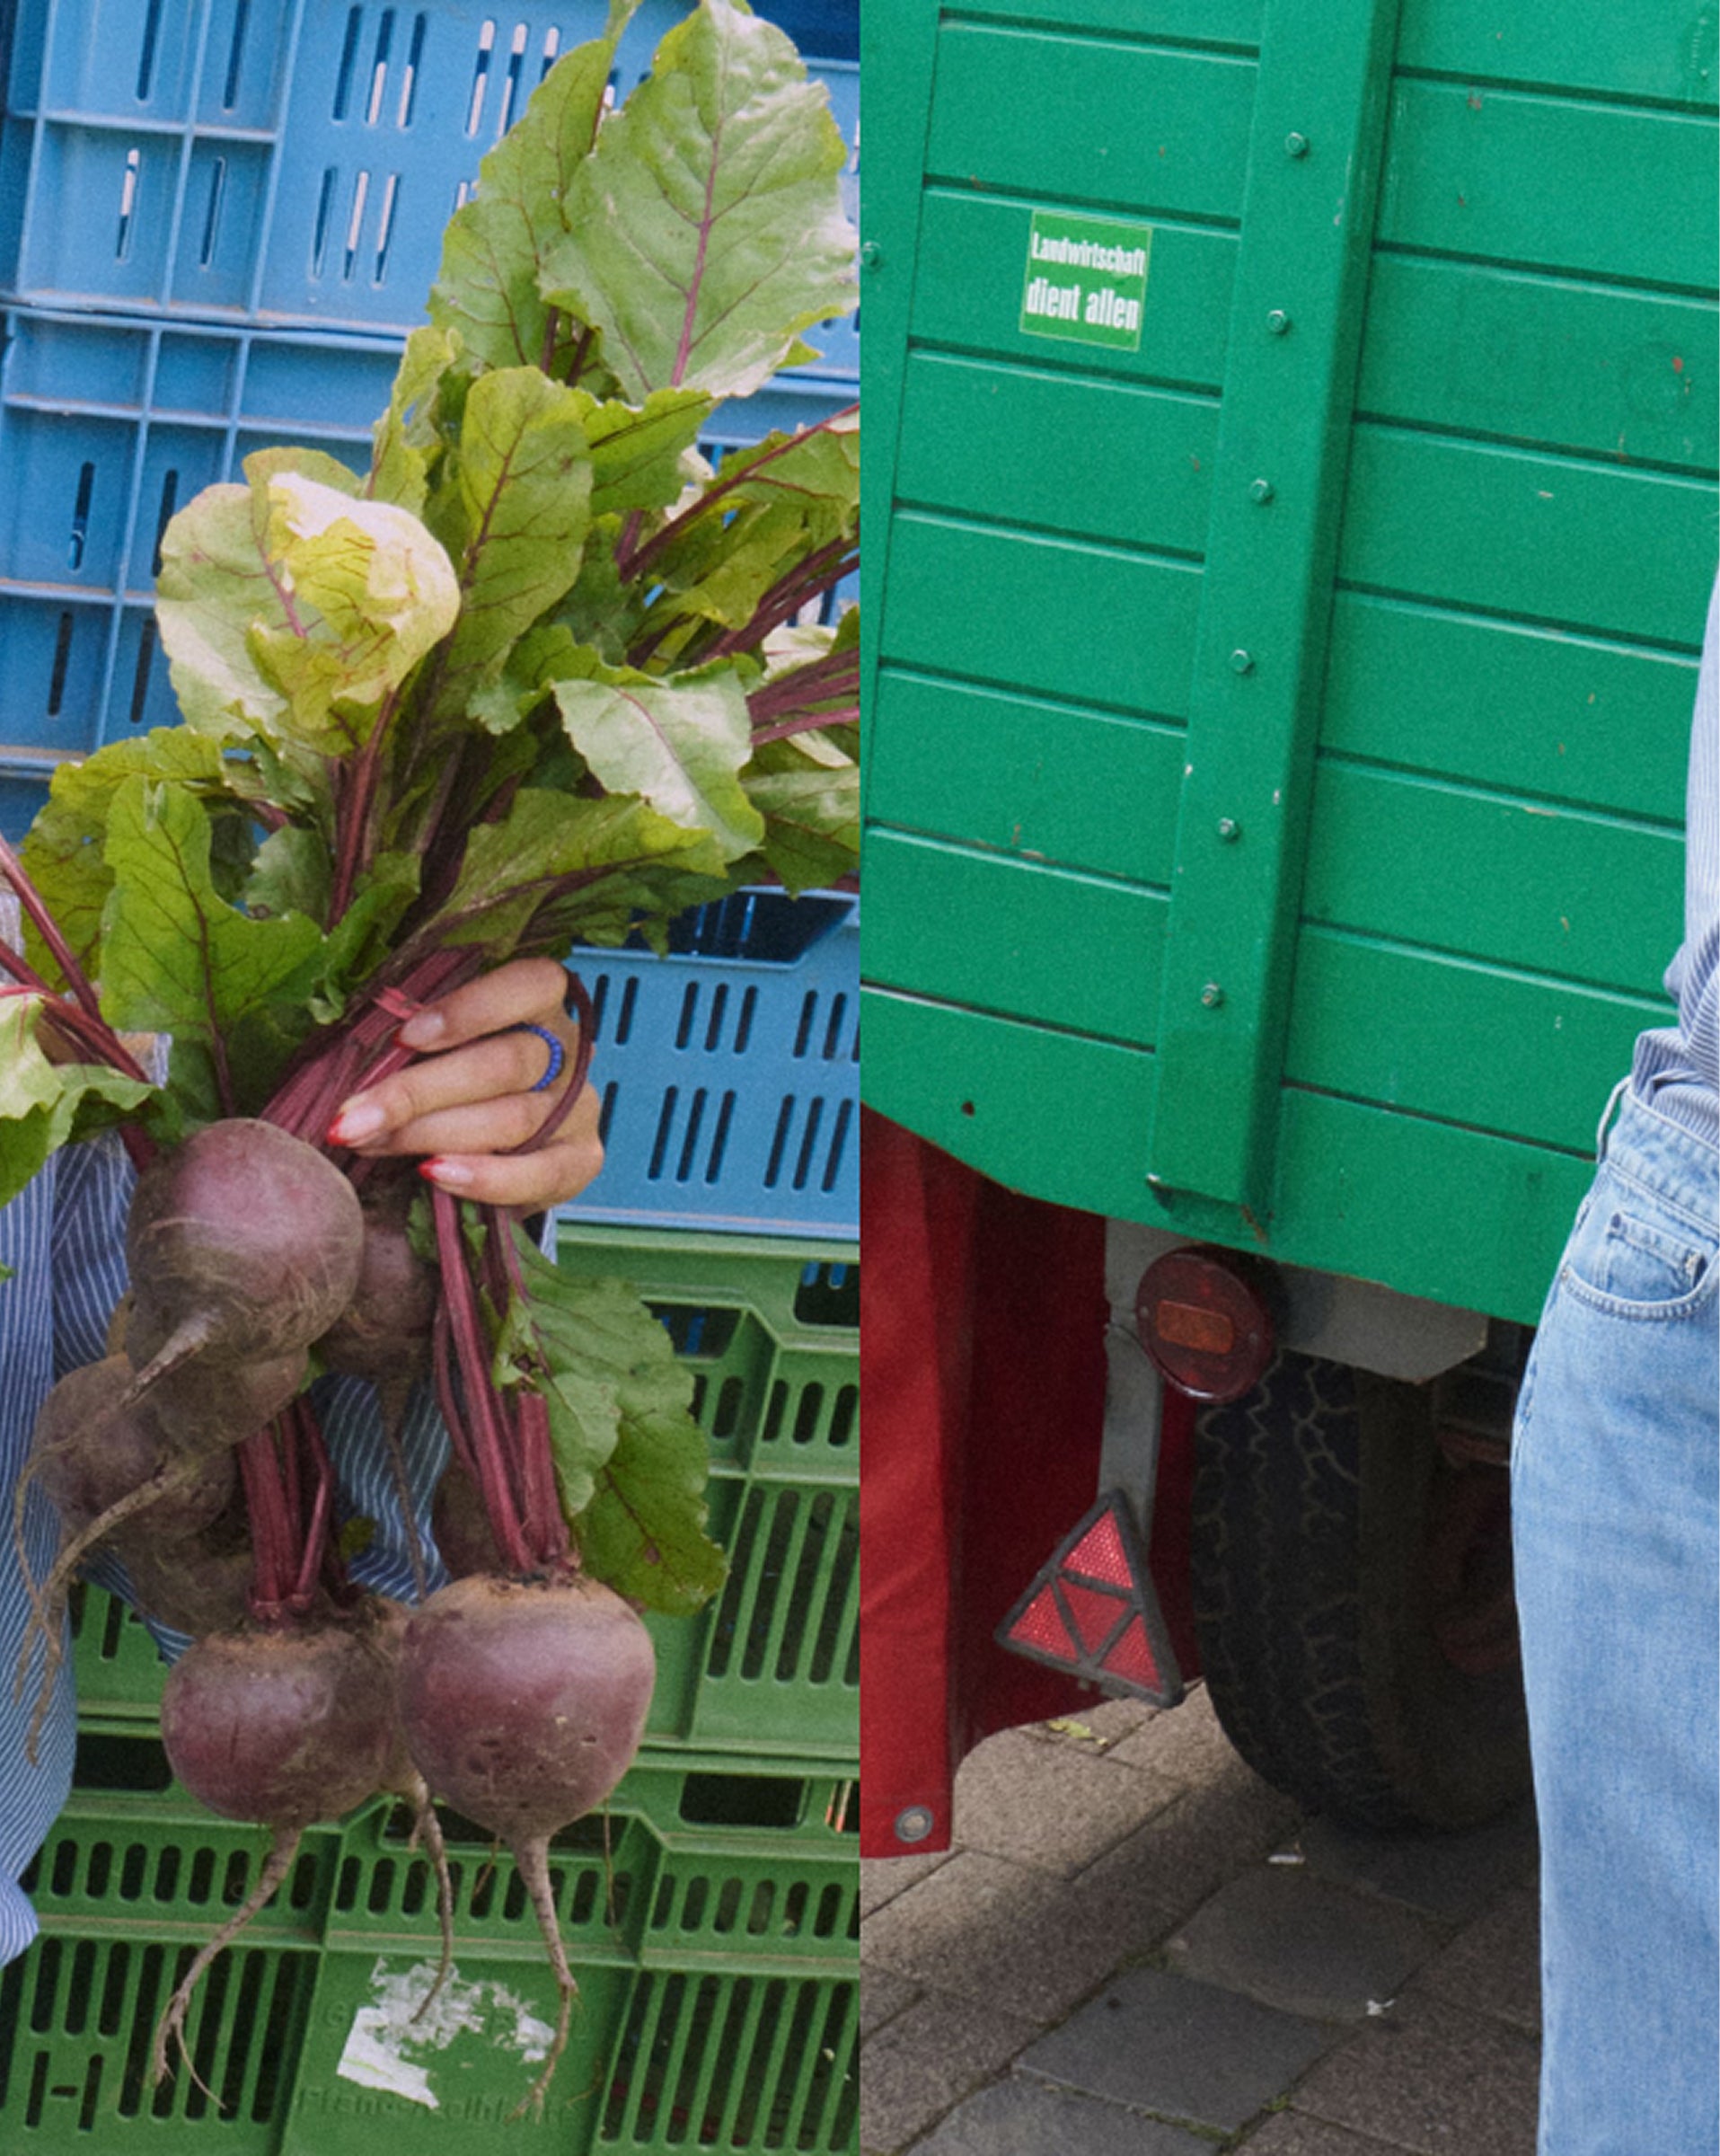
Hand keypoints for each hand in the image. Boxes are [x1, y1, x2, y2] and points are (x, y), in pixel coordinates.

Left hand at [327, 958, 601, 1210]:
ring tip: (372, 1144)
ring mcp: (580, 1107)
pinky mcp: (583, 1160)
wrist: (486, 1154)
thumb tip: (348, 1059)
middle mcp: (568, 1051)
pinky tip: (435, 1173)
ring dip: (432, 1134)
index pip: (533, 985)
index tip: (404, 1038)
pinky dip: (485, 1177)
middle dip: (419, 1092)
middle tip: (353, 1117)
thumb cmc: (449, 1086)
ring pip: (513, 1118)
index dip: (471, 1009)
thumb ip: (409, 1045)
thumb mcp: (431, 1051)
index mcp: (539, 1004)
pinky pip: (541, 1173)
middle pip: (506, 1064)